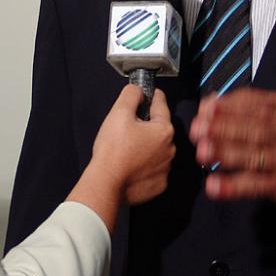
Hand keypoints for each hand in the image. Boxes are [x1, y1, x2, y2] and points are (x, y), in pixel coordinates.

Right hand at [67, 85, 174, 232]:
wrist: (106, 184)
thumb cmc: (113, 150)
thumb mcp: (119, 112)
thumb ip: (131, 95)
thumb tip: (138, 90)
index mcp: (164, 130)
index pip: (160, 104)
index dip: (151, 96)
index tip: (147, 93)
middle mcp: (170, 150)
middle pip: (159, 129)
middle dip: (146, 125)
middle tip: (127, 128)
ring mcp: (165, 169)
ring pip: (157, 149)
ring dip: (146, 146)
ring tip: (126, 148)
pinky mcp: (158, 184)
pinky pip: (153, 169)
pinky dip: (144, 166)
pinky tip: (130, 164)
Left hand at [188, 88, 275, 204]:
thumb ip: (252, 103)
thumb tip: (213, 100)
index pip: (253, 106)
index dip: (227, 107)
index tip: (205, 109)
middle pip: (251, 130)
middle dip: (222, 129)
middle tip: (197, 130)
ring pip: (253, 157)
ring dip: (226, 155)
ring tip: (202, 153)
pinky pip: (256, 186)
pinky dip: (234, 187)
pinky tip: (215, 187)